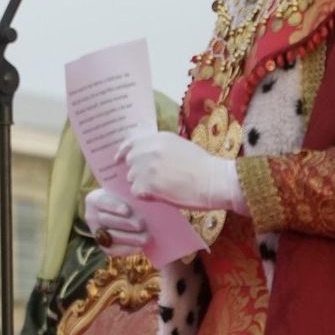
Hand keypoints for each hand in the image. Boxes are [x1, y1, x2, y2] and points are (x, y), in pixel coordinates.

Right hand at [84, 188, 149, 256]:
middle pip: (107, 220)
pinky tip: (140, 248)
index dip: (114, 207)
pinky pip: (112, 250)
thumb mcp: (124, 192)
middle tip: (141, 225)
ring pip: (110, 236)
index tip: (127, 210)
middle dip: (125, 224)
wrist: (120, 211)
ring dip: (129, 238)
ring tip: (145, 238)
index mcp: (94, 199)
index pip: (102, 202)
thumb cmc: (125, 198)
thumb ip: (129, 194)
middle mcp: (91, 216)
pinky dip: (126, 249)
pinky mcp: (103, 245)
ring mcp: (96, 232)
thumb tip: (142, 195)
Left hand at [117, 128, 245, 212]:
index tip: (118, 160)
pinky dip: (147, 196)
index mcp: (159, 138)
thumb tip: (144, 156)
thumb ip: (160, 148)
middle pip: (130, 162)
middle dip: (137, 172)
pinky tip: (163, 195)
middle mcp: (150, 149)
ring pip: (133, 178)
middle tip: (153, 181)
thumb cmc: (204, 167)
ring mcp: (147, 166)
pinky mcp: (148, 184)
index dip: (124, 152)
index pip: (132, 142)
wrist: (216, 181)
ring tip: (164, 188)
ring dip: (143, 185)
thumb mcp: (180, 147)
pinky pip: (137, 192)